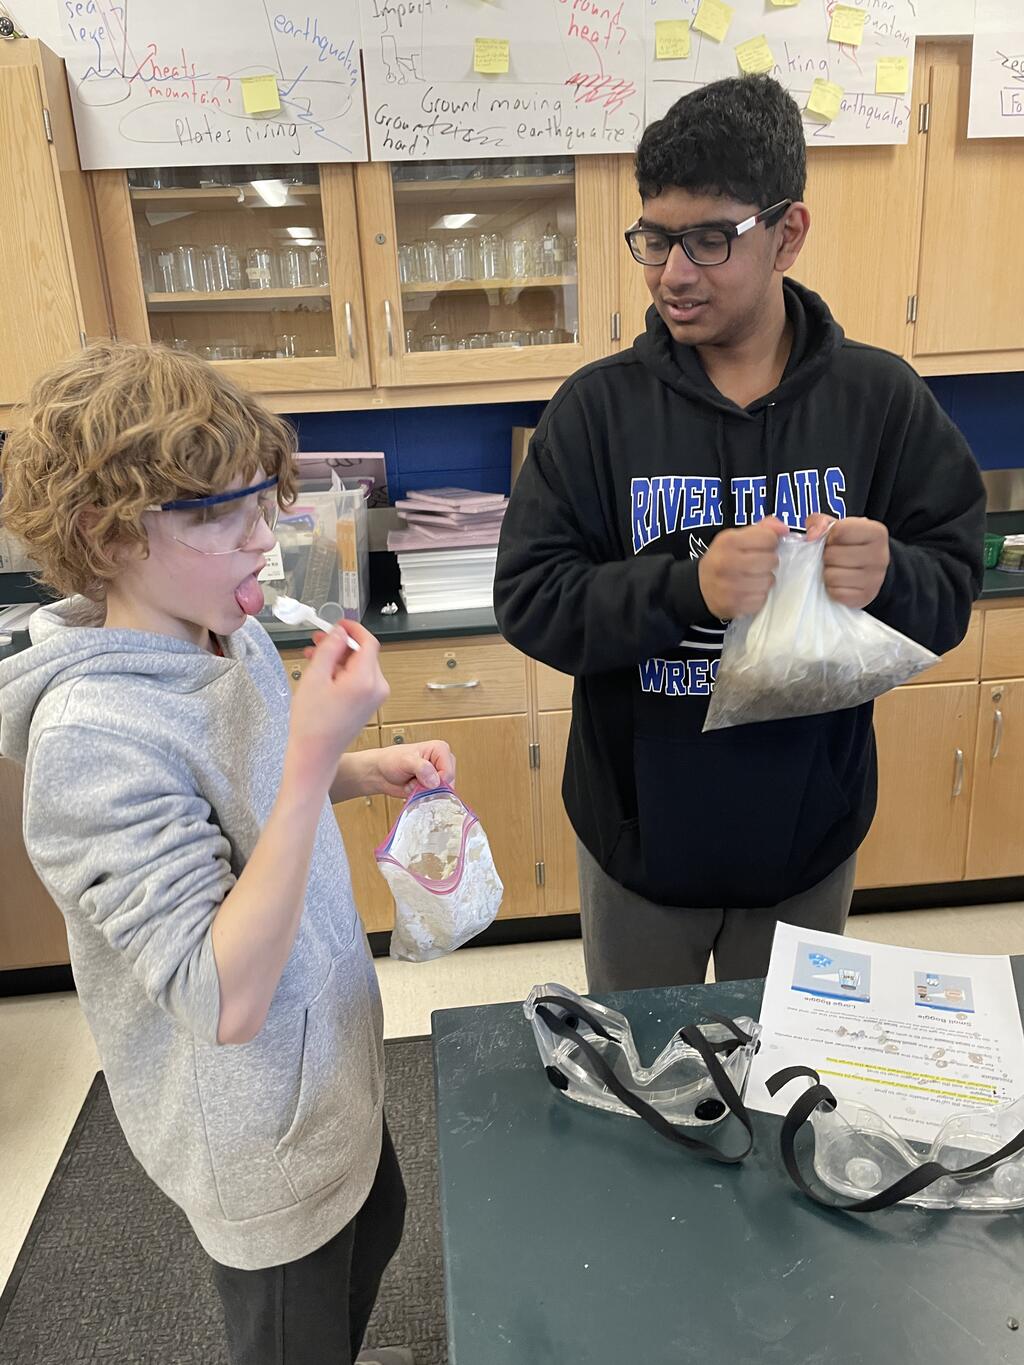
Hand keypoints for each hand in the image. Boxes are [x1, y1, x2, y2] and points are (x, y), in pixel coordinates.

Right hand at [287, 624, 389, 791]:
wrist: (316, 753)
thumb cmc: (313, 723)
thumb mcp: (315, 677)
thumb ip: (329, 648)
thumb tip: (339, 632)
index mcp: (365, 680)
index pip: (368, 642)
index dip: (353, 629)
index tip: (338, 624)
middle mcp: (376, 688)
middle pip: (363, 653)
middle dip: (340, 645)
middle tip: (318, 641)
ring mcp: (375, 697)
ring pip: (360, 666)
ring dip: (339, 659)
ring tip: (314, 658)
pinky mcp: (369, 703)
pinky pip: (359, 679)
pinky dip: (343, 672)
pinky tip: (323, 674)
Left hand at [368, 741, 456, 798]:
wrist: (380, 773)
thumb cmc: (390, 760)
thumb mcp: (405, 760)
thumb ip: (421, 768)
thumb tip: (434, 780)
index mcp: (440, 749)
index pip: (449, 771)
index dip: (437, 780)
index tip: (421, 779)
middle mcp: (442, 762)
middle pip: (448, 783)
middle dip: (431, 787)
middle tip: (416, 781)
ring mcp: (438, 775)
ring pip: (442, 792)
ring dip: (426, 792)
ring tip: (414, 784)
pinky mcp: (433, 786)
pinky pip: (436, 797)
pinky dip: (424, 796)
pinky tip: (414, 789)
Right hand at [697, 518, 788, 619]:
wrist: (700, 587)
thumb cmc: (723, 559)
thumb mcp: (736, 537)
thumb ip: (763, 528)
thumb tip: (784, 529)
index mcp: (728, 541)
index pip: (769, 538)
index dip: (769, 542)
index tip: (761, 547)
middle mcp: (727, 563)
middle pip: (771, 560)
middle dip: (768, 562)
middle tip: (757, 564)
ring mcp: (730, 586)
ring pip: (769, 581)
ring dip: (765, 580)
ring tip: (753, 578)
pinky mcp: (734, 605)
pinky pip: (762, 599)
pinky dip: (759, 596)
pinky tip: (748, 591)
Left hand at [806, 514, 889, 609]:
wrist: (870, 570)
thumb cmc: (850, 545)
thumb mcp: (838, 527)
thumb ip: (820, 522)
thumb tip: (811, 535)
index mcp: (876, 532)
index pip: (839, 530)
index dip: (829, 536)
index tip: (835, 540)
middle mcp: (880, 555)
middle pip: (832, 555)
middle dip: (827, 556)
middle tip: (835, 557)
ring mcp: (875, 579)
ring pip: (831, 576)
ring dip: (827, 573)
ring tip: (837, 569)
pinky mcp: (866, 597)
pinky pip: (835, 593)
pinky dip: (832, 589)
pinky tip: (841, 582)